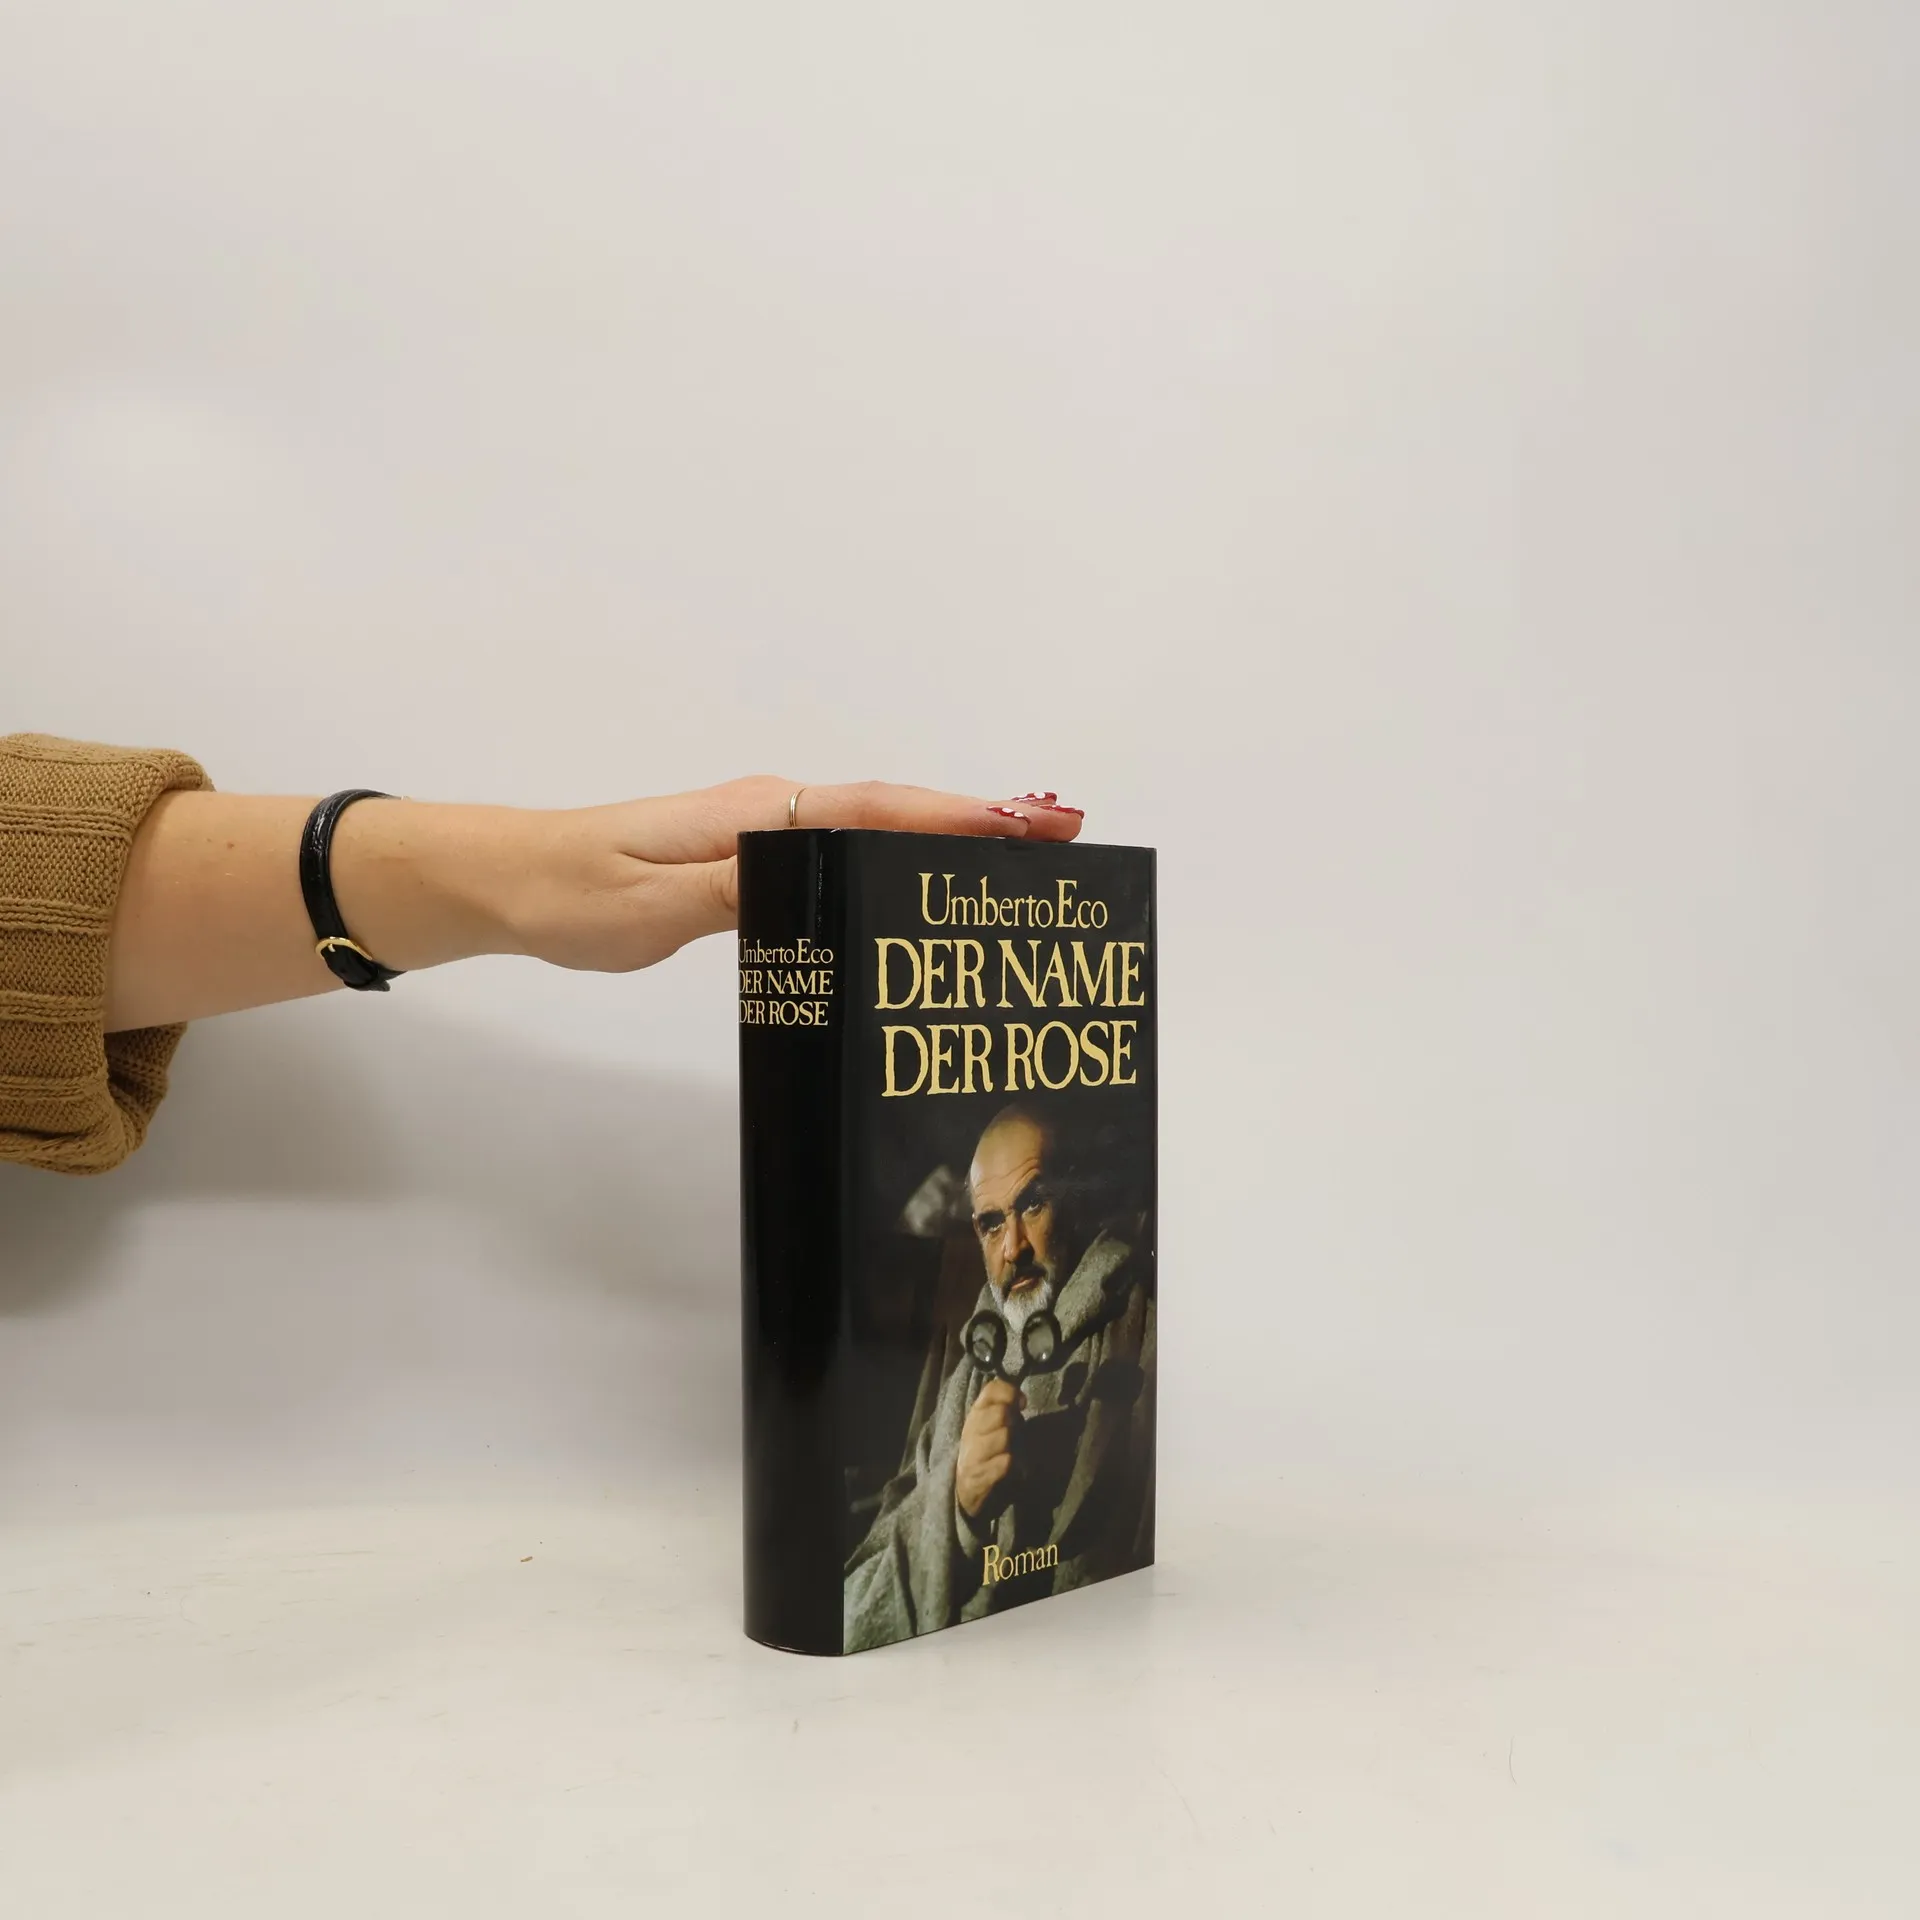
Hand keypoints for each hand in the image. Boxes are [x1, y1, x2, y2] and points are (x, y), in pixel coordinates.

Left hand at [106, 777, 1083, 1029]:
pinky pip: (844, 851)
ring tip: (1025, 853)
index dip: (952, 819)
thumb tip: (817, 879)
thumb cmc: (572, 893)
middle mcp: (768, 810)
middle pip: (893, 810)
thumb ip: (736, 893)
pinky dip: (900, 856)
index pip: (873, 811)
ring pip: (874, 828)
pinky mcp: (748, 857)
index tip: (1026, 825)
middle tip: (1064, 833)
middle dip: (979, 820)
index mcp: (755, 814)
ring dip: (947, 835)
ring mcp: (761, 831)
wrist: (507, 880)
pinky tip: (925, 885)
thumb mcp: (651, 904)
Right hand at [955, 1377, 1023, 1520]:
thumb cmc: (982, 1451)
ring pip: (1003, 1437)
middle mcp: (971, 1431)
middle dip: (1013, 1420)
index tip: (1021, 1403)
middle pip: (1000, 1413)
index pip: (991, 1390)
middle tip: (1013, 1431)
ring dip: (1012, 1445)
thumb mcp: (987, 1425)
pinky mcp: (978, 1476)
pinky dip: (1011, 1465)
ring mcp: (973, 1454)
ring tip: (1008, 1452)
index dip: (1010, 1392)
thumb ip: (1001, 1408)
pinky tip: (1007, 1468)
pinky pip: (1005, 1463)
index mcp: (975, 1414)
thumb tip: (1020, 1399)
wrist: (963, 1489)